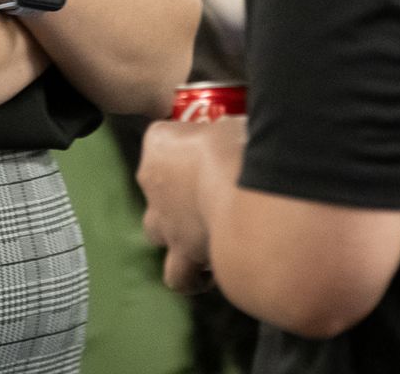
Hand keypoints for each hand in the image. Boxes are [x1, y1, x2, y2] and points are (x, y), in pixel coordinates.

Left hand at [138, 115, 245, 294]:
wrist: (246, 197)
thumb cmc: (241, 149)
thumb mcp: (237, 123)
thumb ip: (232, 131)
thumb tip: (243, 137)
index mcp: (160, 142)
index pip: (162, 137)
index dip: (188, 141)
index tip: (213, 143)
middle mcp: (153, 183)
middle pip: (156, 186)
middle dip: (176, 191)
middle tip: (209, 190)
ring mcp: (165, 222)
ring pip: (157, 232)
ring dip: (176, 233)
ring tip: (205, 235)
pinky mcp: (182, 256)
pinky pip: (180, 274)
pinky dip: (192, 274)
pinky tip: (214, 269)